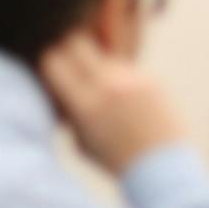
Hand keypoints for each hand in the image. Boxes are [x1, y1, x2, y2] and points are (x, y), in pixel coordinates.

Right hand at [40, 32, 186, 176]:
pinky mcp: (150, 79)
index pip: (52, 60)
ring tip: (105, 93)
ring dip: (97, 65)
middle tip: (70, 61)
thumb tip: (56, 85)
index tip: (51, 70)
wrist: (160, 166)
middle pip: (76, 41)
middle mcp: (107, 85)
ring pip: (103, 54)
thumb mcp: (80, 140)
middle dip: (69, 48)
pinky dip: (120, 78)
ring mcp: (131, 79)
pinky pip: (126, 68)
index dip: (48, 62)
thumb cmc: (113, 159)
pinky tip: (126, 101)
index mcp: (84, 104)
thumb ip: (68, 110)